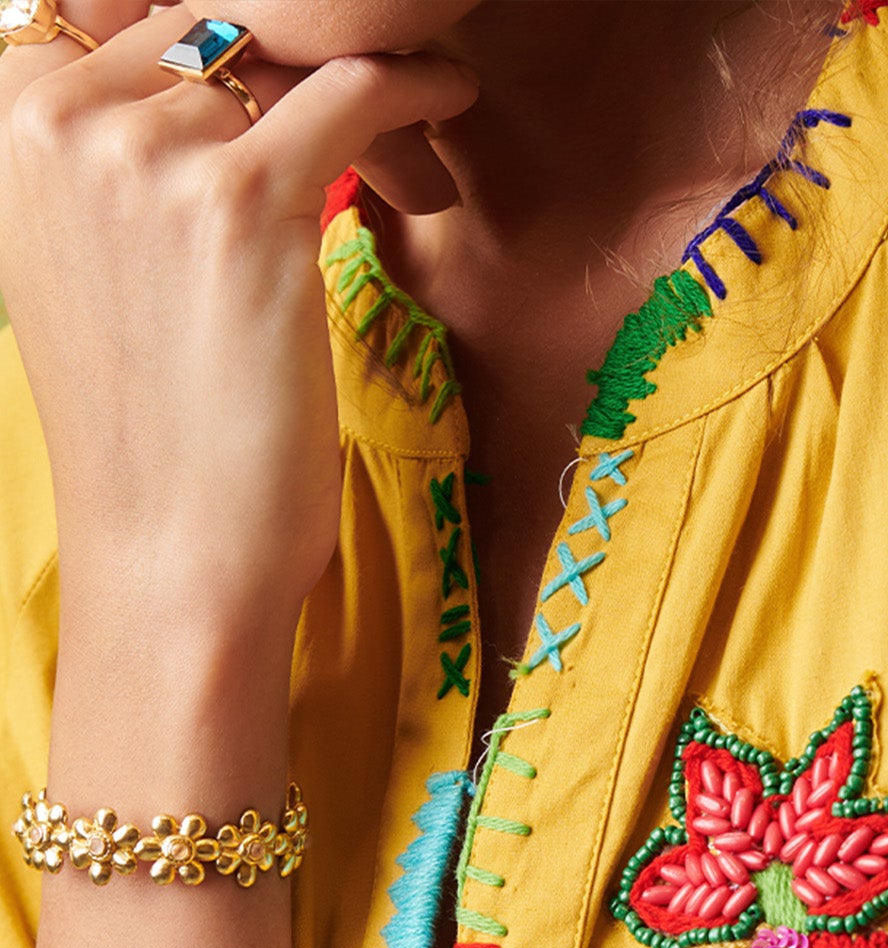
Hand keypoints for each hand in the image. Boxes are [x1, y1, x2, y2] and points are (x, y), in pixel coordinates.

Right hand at [0, 3, 477, 628]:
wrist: (175, 556)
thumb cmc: (154, 430)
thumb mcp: (93, 257)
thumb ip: (117, 153)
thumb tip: (210, 62)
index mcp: (3, 125)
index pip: (127, 17)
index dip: (218, 54)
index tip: (283, 93)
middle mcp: (53, 120)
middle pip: (205, 25)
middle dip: (290, 68)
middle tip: (364, 123)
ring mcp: (140, 154)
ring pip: (282, 56)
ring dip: (357, 90)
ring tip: (407, 151)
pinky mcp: (240, 200)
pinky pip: (350, 85)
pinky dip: (410, 85)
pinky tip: (446, 96)